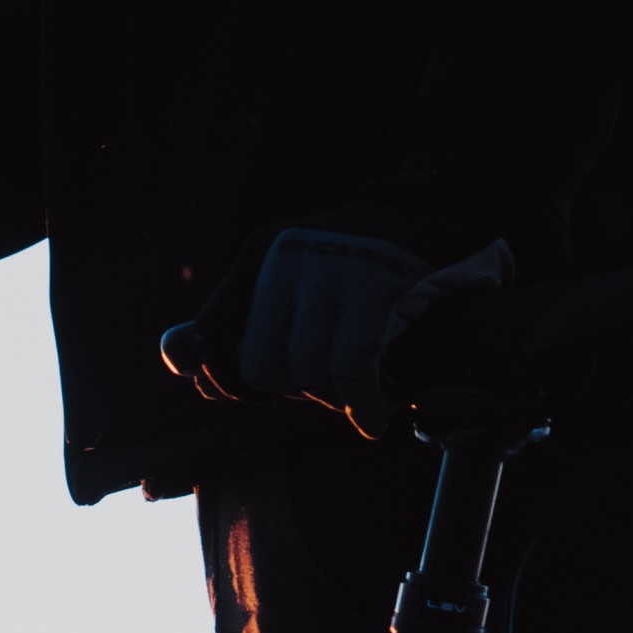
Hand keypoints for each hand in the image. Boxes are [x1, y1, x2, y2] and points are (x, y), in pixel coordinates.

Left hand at [236, 227, 512, 433]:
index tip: (261, 394)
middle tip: (330, 385)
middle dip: (295, 389)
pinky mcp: (374, 287)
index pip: (209, 333)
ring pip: (305, 371)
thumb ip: (240, 324)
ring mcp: (330, 269)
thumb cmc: (371, 266)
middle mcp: (285, 257)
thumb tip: (182, 366)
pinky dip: (363, 405)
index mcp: (260, 254)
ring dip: (334, 397)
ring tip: (358, 390)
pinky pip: (349, 370)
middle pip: (258, 363)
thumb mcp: (300, 283)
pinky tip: (373, 417)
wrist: (451, 214)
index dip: (226, 378)